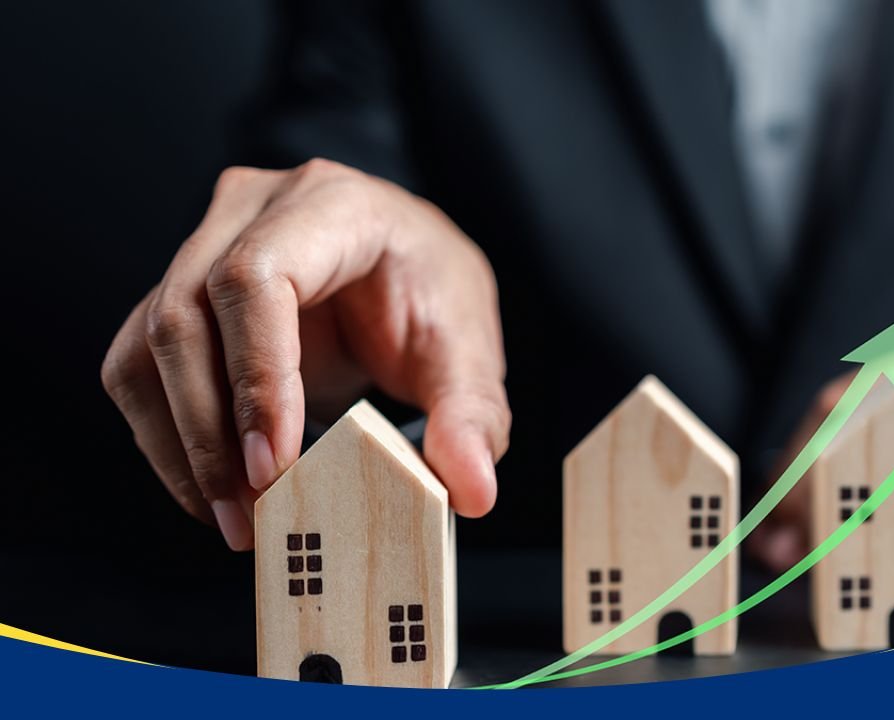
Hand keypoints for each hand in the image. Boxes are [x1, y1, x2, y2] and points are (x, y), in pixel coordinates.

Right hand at [102, 159, 510, 549]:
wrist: (403, 267)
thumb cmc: (431, 293)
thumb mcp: (468, 350)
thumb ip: (472, 416)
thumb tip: (472, 490)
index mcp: (332, 205)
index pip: (259, 278)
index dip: (256, 375)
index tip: (276, 465)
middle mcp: (252, 210)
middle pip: (185, 314)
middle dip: (211, 429)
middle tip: (252, 513)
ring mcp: (203, 246)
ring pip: (148, 346)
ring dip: (181, 443)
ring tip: (234, 518)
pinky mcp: (176, 295)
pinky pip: (139, 368)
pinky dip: (167, 438)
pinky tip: (213, 491)